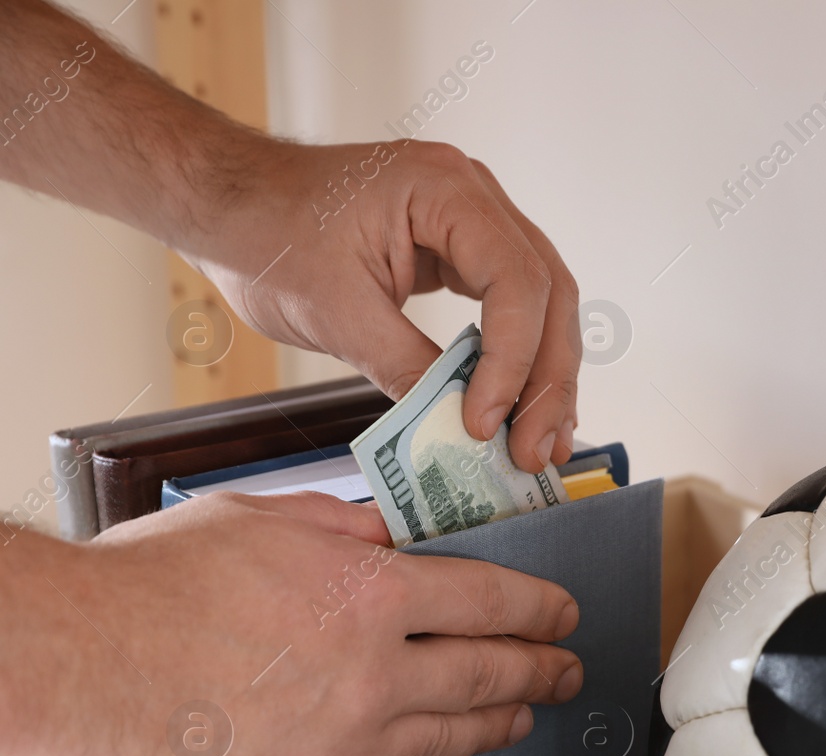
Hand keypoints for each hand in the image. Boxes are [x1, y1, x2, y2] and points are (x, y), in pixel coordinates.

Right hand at [2, 491, 581, 755]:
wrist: (67, 666)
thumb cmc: (148, 586)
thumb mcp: (258, 522)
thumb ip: (342, 530)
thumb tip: (392, 534)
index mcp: (368, 594)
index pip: (488, 599)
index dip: (538, 607)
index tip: (563, 613)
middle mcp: (371, 674)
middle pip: (488, 673)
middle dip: (540, 668)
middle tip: (567, 668)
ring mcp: (340, 744)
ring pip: (451, 736)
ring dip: (500, 723)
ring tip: (525, 714)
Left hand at [195, 138, 581, 470]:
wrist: (230, 205)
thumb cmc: (265, 235)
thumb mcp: (333, 312)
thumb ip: (405, 367)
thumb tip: (460, 428)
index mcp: (444, 189)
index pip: (516, 280)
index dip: (511, 360)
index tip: (483, 422)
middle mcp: (475, 196)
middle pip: (549, 295)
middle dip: (547, 381)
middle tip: (536, 450)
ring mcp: (476, 222)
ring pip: (546, 305)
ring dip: (548, 379)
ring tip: (544, 445)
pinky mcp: (466, 253)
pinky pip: (517, 308)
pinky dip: (523, 362)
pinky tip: (526, 411)